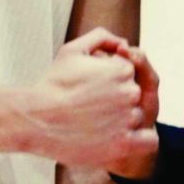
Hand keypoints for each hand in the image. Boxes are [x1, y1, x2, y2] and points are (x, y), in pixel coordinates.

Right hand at [23, 27, 153, 168]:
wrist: (35, 119)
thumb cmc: (52, 85)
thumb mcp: (73, 50)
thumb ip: (101, 38)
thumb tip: (122, 43)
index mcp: (122, 70)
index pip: (128, 75)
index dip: (110, 82)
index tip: (94, 90)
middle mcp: (130, 93)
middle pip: (134, 97)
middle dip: (117, 100)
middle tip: (92, 109)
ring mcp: (128, 119)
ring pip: (137, 118)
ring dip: (123, 121)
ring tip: (96, 125)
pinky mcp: (123, 145)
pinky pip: (148, 141)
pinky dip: (139, 141)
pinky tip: (121, 140)